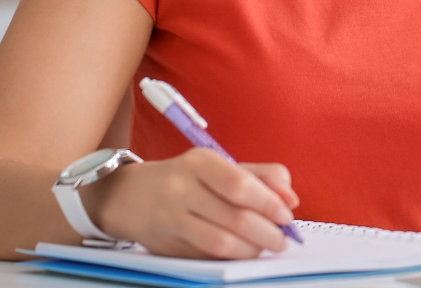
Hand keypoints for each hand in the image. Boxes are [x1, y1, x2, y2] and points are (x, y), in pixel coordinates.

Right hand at [81, 148, 299, 257]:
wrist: (129, 196)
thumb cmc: (187, 178)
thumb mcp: (221, 166)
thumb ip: (262, 176)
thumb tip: (291, 198)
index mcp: (199, 163)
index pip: (239, 184)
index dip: (268, 202)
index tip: (286, 215)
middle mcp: (181, 189)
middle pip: (233, 217)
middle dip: (266, 232)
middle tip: (282, 239)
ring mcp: (170, 220)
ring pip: (220, 242)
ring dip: (251, 250)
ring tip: (265, 248)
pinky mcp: (165, 247)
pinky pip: (206, 256)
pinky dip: (231, 258)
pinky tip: (242, 253)